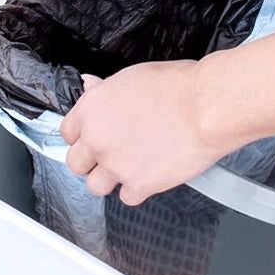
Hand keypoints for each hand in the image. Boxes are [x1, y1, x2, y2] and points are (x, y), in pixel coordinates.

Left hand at [60, 61, 228, 206]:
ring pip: (95, 186)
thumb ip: (105, 90)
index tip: (94, 136)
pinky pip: (127, 197)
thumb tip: (90, 87)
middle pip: (75, 164)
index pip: (68, 133)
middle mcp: (97, 139)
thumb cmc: (177, 87)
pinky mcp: (138, 185)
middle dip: (92, 160)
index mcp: (91, 109)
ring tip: (131, 166)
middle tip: (111, 153)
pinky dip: (138, 189)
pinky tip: (151, 173)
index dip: (83, 135)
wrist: (206, 107)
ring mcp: (115, 165)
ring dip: (111, 178)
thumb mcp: (132, 77)